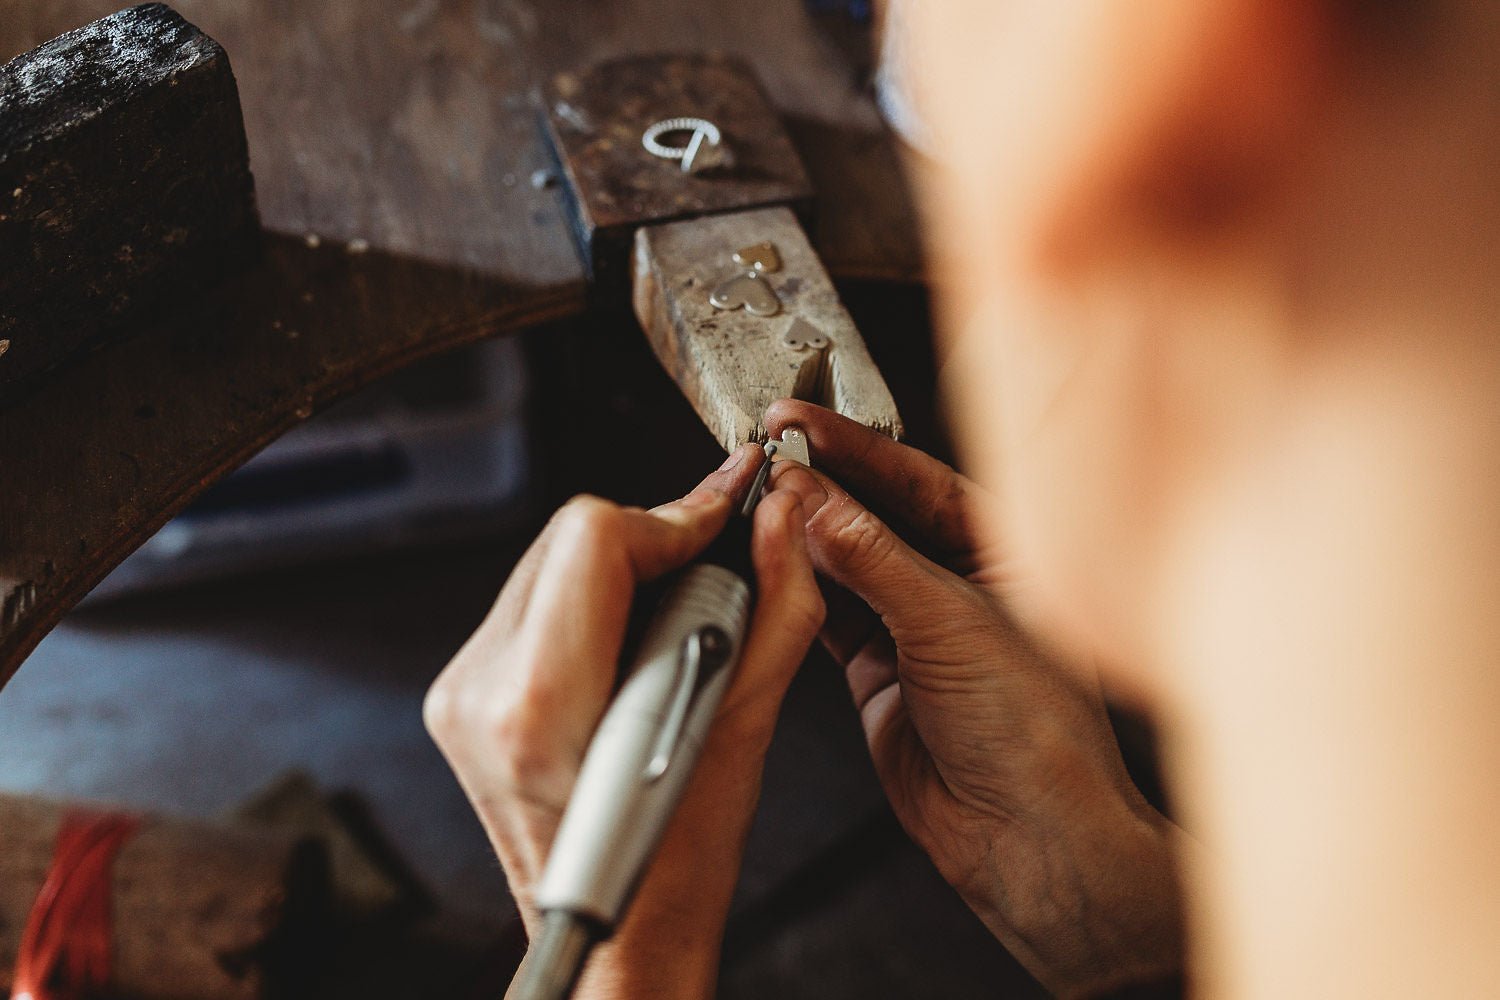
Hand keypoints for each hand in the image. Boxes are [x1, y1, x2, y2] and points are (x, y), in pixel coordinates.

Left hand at [424, 445, 823, 999]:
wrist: (618, 940)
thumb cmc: (679, 868)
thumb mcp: (746, 731)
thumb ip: (775, 609)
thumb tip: (782, 521)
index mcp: (538, 708)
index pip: (595, 537)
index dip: (675, 517)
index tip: (728, 516)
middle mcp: (480, 691)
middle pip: (571, 536)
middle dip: (655, 540)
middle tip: (718, 567)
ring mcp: (462, 691)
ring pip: (552, 560)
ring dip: (626, 569)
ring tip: (680, 621)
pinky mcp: (464, 692)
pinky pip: (537, 599)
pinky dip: (595, 600)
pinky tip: (637, 644)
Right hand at [765, 400, 1182, 996]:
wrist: (1028, 838)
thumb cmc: (1034, 732)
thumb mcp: (951, 622)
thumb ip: (873, 558)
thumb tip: (814, 499)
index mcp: (1002, 550)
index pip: (916, 479)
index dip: (854, 448)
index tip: (798, 424)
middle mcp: (958, 582)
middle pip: (875, 516)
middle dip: (821, 487)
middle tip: (765, 459)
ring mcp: (914, 629)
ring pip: (843, 566)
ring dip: (800, 539)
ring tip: (757, 506)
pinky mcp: (877, 672)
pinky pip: (825, 618)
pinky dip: (794, 593)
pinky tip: (766, 566)